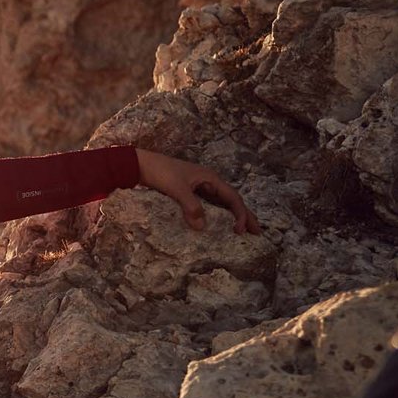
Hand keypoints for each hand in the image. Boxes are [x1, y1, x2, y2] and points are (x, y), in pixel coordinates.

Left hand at [133, 148, 261, 234]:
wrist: (141, 164)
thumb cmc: (160, 172)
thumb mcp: (176, 188)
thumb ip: (190, 206)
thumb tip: (202, 227)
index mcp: (210, 178)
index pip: (232, 198)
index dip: (240, 214)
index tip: (240, 230)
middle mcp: (208, 182)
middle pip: (232, 200)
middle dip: (245, 215)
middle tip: (257, 232)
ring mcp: (199, 187)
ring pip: (222, 203)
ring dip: (233, 216)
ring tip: (243, 230)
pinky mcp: (189, 192)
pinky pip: (209, 205)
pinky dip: (217, 215)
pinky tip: (218, 224)